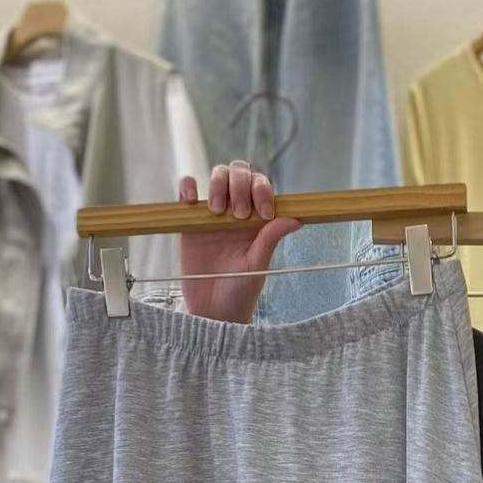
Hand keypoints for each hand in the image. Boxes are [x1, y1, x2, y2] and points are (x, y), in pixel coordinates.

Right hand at [178, 161, 301, 323]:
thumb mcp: (257, 265)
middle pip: (240, 172)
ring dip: (218, 185)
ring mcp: (213, 212)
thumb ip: (270, 239)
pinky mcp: (190, 219)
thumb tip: (296, 219)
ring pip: (217, 176)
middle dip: (240, 185)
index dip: (262, 190)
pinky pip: (186, 190)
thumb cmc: (240, 290)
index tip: (263, 213)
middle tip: (238, 214)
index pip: (261, 185)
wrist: (212, 310)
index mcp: (257, 219)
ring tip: (218, 212)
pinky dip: (187, 186)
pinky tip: (191, 199)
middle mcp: (236, 209)